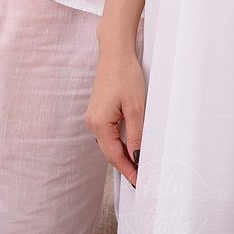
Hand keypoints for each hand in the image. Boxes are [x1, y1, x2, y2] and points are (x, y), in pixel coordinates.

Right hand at [86, 51, 145, 186]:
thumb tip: (137, 157)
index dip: (128, 170)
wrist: (115, 52)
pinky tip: (129, 144)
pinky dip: (118, 141)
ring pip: (108, 143)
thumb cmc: (125, 74)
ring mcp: (93, 116)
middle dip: (125, 165)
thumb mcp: (136, 107)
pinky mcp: (97, 110)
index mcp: (99, 123)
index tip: (139, 182)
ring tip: (138, 164)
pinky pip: (107, 133)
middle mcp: (92, 122)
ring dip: (122, 153)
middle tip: (141, 177)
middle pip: (110, 151)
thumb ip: (136, 135)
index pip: (114, 156)